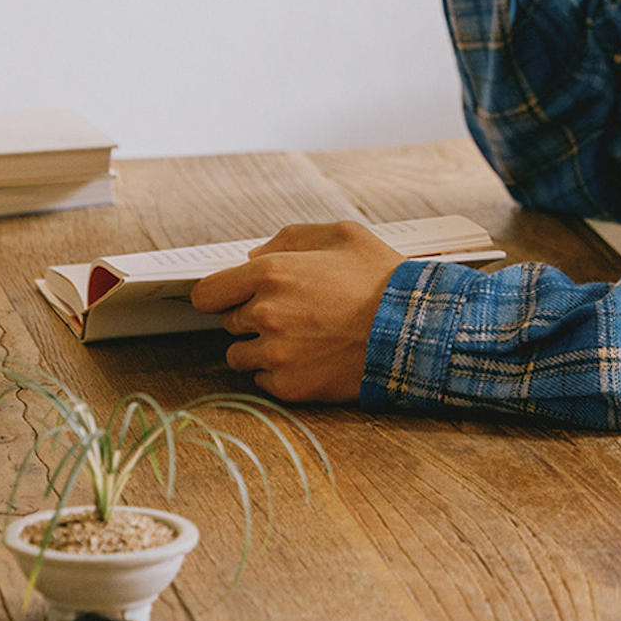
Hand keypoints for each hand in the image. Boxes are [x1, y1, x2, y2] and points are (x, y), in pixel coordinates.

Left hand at [190, 221, 404, 402]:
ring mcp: (276, 353)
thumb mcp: (343, 235)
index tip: (228, 296)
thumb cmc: (382, 281)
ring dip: (262, 346)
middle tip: (293, 312)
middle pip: (229, 321)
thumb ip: (290, 239)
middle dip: (253, 316)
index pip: (207, 292)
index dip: (218, 293)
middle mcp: (266, 314)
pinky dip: (280, 371)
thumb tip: (254, 255)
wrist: (413, 330)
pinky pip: (262, 380)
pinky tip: (311, 356)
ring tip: (302, 336)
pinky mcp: (289, 385)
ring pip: (241, 355)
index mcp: (273, 273)